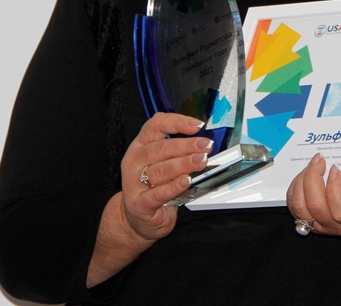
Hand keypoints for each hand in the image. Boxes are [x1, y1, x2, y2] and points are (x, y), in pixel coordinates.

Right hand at [118, 112, 214, 242]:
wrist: (136, 218)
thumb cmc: (153, 186)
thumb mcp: (161, 163)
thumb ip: (177, 151)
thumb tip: (203, 143)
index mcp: (140, 145)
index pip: (156, 125)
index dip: (177, 122)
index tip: (197, 125)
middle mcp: (135, 160)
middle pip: (161, 148)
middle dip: (187, 145)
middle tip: (206, 146)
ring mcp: (134, 182)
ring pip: (161, 169)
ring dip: (184, 164)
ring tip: (201, 161)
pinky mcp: (139, 203)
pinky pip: (158, 193)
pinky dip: (174, 187)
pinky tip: (186, 181)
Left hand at [286, 153, 340, 236]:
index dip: (334, 188)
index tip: (335, 168)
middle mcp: (335, 226)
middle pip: (315, 205)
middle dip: (313, 177)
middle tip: (319, 160)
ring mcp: (319, 226)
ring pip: (300, 206)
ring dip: (301, 181)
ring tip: (311, 166)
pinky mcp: (306, 222)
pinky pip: (293, 205)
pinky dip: (295, 187)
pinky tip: (303, 176)